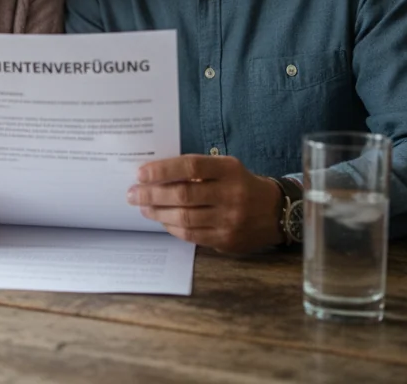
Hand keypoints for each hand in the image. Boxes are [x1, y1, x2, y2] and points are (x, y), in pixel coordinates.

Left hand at [127, 154, 282, 253]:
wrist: (274, 212)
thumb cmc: (240, 185)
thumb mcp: (226, 169)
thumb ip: (197, 171)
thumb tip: (156, 175)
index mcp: (229, 170)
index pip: (191, 167)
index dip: (163, 170)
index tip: (141, 173)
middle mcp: (231, 194)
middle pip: (183, 195)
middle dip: (152, 194)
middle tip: (133, 193)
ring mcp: (230, 220)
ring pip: (184, 218)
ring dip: (157, 213)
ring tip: (143, 207)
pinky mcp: (227, 240)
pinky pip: (191, 235)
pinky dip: (172, 227)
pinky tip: (162, 220)